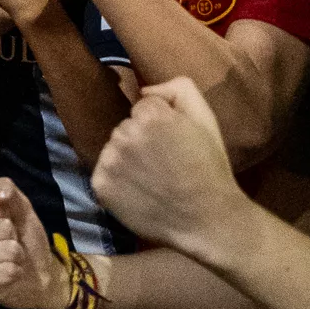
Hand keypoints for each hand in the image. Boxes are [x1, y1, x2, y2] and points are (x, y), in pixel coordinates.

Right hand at [0, 179, 63, 308]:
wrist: (37, 273)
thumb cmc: (23, 238)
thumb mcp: (18, 206)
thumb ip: (6, 188)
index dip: (6, 216)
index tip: (4, 227)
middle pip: (1, 227)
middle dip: (12, 236)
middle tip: (7, 245)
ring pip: (8, 248)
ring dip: (16, 254)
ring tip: (10, 259)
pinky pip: (9, 269)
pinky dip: (16, 271)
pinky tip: (9, 274)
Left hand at [89, 76, 250, 253]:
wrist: (206, 219)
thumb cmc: (209, 168)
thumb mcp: (206, 119)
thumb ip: (179, 89)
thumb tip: (144, 89)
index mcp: (150, 116)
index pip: (144, 107)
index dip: (162, 122)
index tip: (175, 141)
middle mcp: (124, 134)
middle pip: (126, 127)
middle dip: (142, 139)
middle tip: (165, 161)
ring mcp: (109, 161)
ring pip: (114, 148)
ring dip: (127, 158)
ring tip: (153, 177)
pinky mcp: (100, 184)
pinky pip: (104, 172)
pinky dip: (117, 179)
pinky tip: (139, 190)